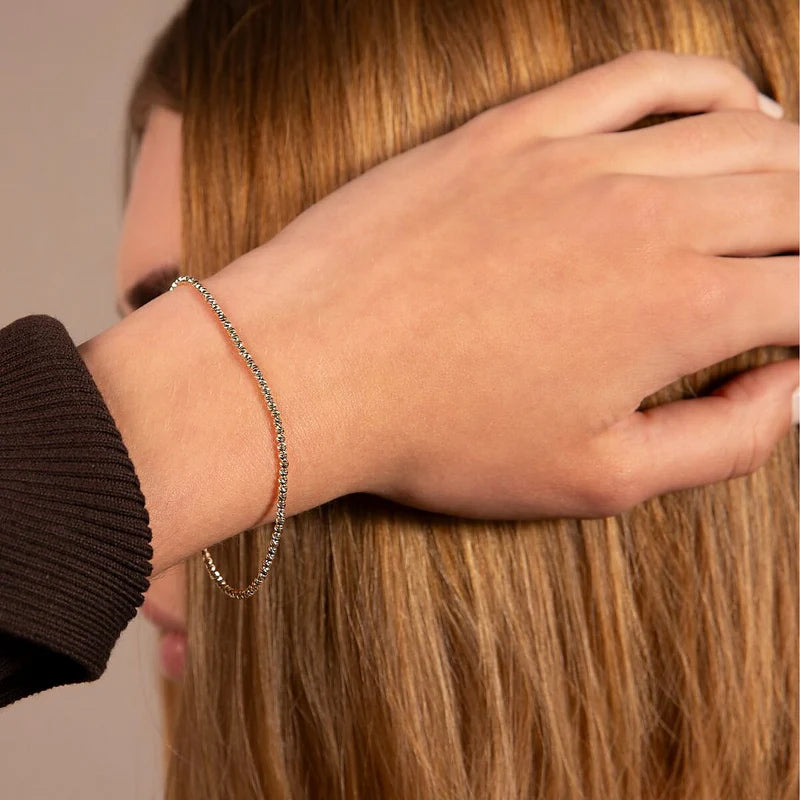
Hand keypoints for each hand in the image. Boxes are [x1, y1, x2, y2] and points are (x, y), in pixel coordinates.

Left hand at [215, 50, 797, 521]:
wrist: (312, 368)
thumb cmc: (443, 437)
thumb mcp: (595, 480)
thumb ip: (720, 441)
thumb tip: (792, 389)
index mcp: (682, 311)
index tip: (799, 340)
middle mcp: (651, 217)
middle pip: (794, 200)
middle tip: (798, 274)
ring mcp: (583, 159)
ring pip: (743, 130)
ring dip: (791, 161)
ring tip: (792, 197)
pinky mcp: (519, 130)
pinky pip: (643, 78)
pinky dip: (711, 83)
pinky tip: (736, 106)